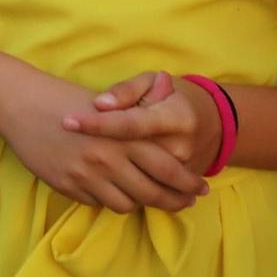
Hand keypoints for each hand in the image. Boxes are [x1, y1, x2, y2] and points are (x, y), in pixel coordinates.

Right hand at [0, 68, 207, 213]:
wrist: (21, 104)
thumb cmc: (66, 98)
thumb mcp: (108, 100)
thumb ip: (140, 110)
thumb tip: (170, 99)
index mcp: (123, 135)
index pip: (167, 167)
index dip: (187, 182)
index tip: (200, 188)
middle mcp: (108, 158)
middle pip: (152, 193)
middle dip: (174, 201)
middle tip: (184, 202)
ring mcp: (87, 175)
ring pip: (126, 205)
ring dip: (138, 202)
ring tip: (145, 194)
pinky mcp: (67, 186)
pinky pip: (98, 204)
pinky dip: (108, 198)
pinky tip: (109, 188)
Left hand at [66, 71, 221, 177]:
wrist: (213, 123)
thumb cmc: (174, 96)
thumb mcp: (153, 82)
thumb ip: (128, 91)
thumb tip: (101, 104)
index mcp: (173, 118)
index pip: (130, 124)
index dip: (98, 124)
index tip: (67, 121)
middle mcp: (178, 148)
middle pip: (130, 159)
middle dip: (94, 158)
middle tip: (63, 149)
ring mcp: (179, 172)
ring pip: (138, 185)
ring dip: (106, 180)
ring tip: (73, 166)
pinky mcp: (179, 189)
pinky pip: (148, 195)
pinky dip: (123, 192)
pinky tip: (98, 182)